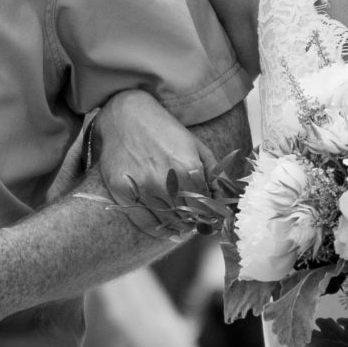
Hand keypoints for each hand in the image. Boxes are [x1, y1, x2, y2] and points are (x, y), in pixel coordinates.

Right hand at [90, 90, 211, 229]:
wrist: (124, 115)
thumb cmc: (163, 129)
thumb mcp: (195, 145)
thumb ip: (214, 173)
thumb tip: (225, 200)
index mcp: (187, 168)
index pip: (206, 206)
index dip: (210, 213)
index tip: (211, 216)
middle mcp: (165, 181)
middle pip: (188, 217)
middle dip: (196, 221)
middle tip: (197, 220)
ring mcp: (142, 188)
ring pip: (168, 223)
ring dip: (179, 227)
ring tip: (184, 224)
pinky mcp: (122, 192)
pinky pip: (145, 223)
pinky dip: (159, 231)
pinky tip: (168, 231)